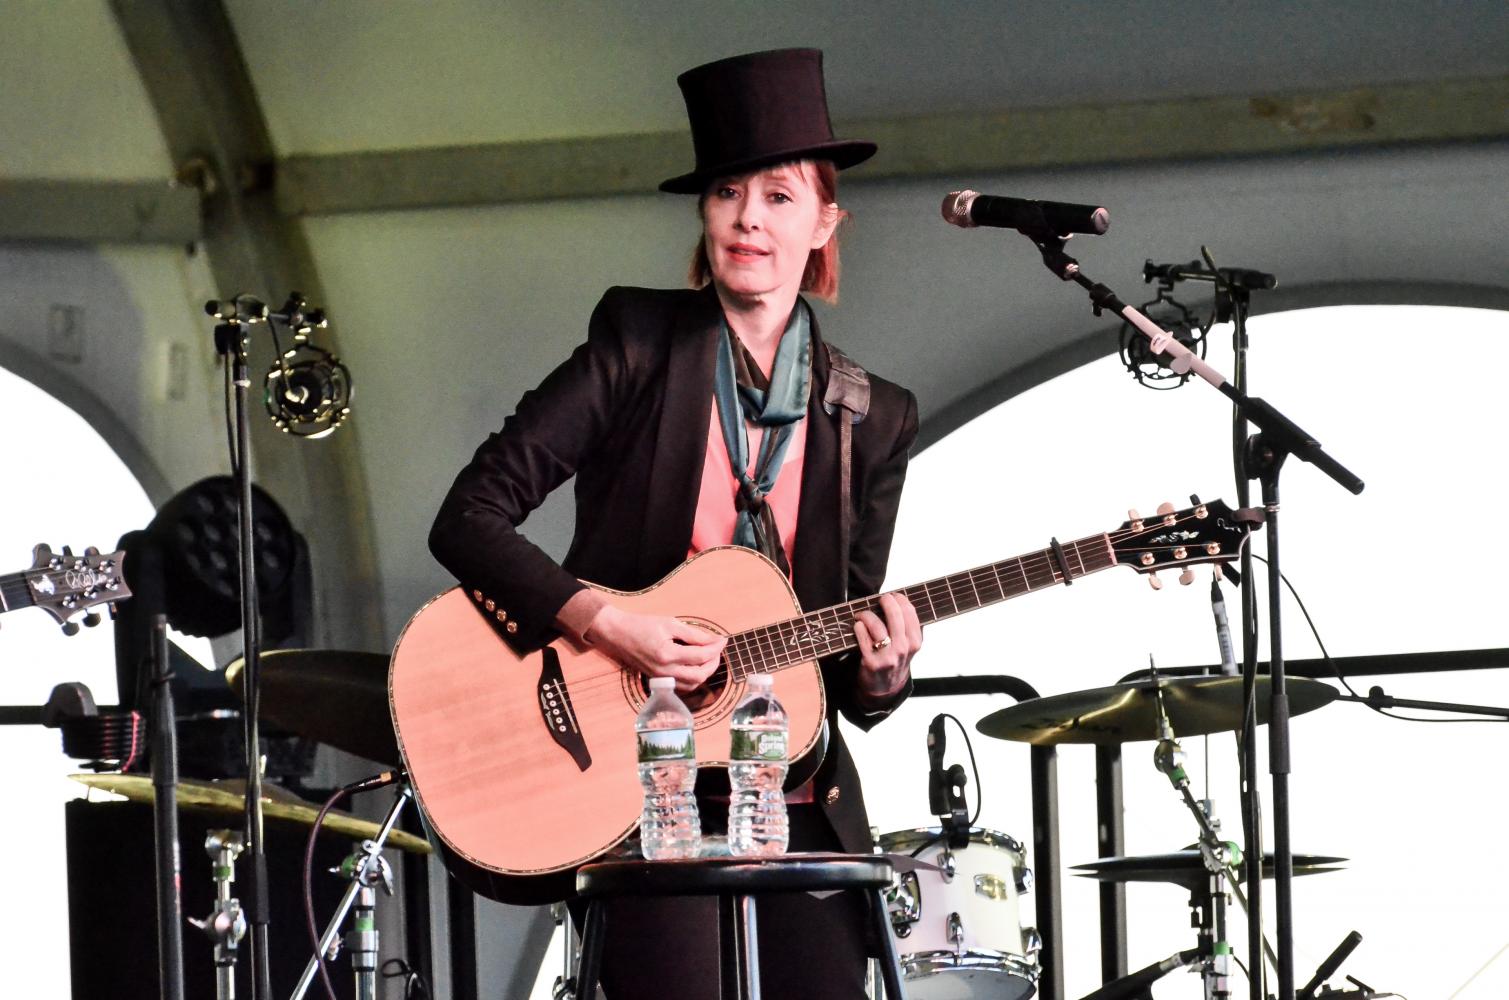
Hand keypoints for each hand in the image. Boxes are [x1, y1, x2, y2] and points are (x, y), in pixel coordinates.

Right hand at [586, 604, 726, 694]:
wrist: (617, 634)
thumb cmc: (641, 625)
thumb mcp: (670, 624)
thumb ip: (694, 635)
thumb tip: (715, 640)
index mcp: (667, 654)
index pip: (701, 656)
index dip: (715, 648)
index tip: (723, 639)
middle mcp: (664, 671)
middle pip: (699, 675)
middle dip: (713, 662)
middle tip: (717, 648)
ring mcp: (661, 678)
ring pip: (692, 684)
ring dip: (705, 672)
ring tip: (709, 657)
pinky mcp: (658, 680)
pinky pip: (682, 685)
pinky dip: (694, 678)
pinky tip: (696, 666)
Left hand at [852, 592, 921, 705]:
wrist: (884, 688)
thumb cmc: (894, 661)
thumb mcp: (909, 646)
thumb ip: (909, 628)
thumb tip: (901, 601)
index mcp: (915, 642)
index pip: (910, 613)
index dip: (900, 599)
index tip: (893, 596)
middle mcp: (903, 649)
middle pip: (895, 615)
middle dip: (886, 601)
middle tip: (880, 599)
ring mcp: (888, 657)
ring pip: (877, 625)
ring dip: (867, 615)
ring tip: (862, 615)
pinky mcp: (871, 662)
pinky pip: (863, 638)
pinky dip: (859, 628)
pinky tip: (858, 625)